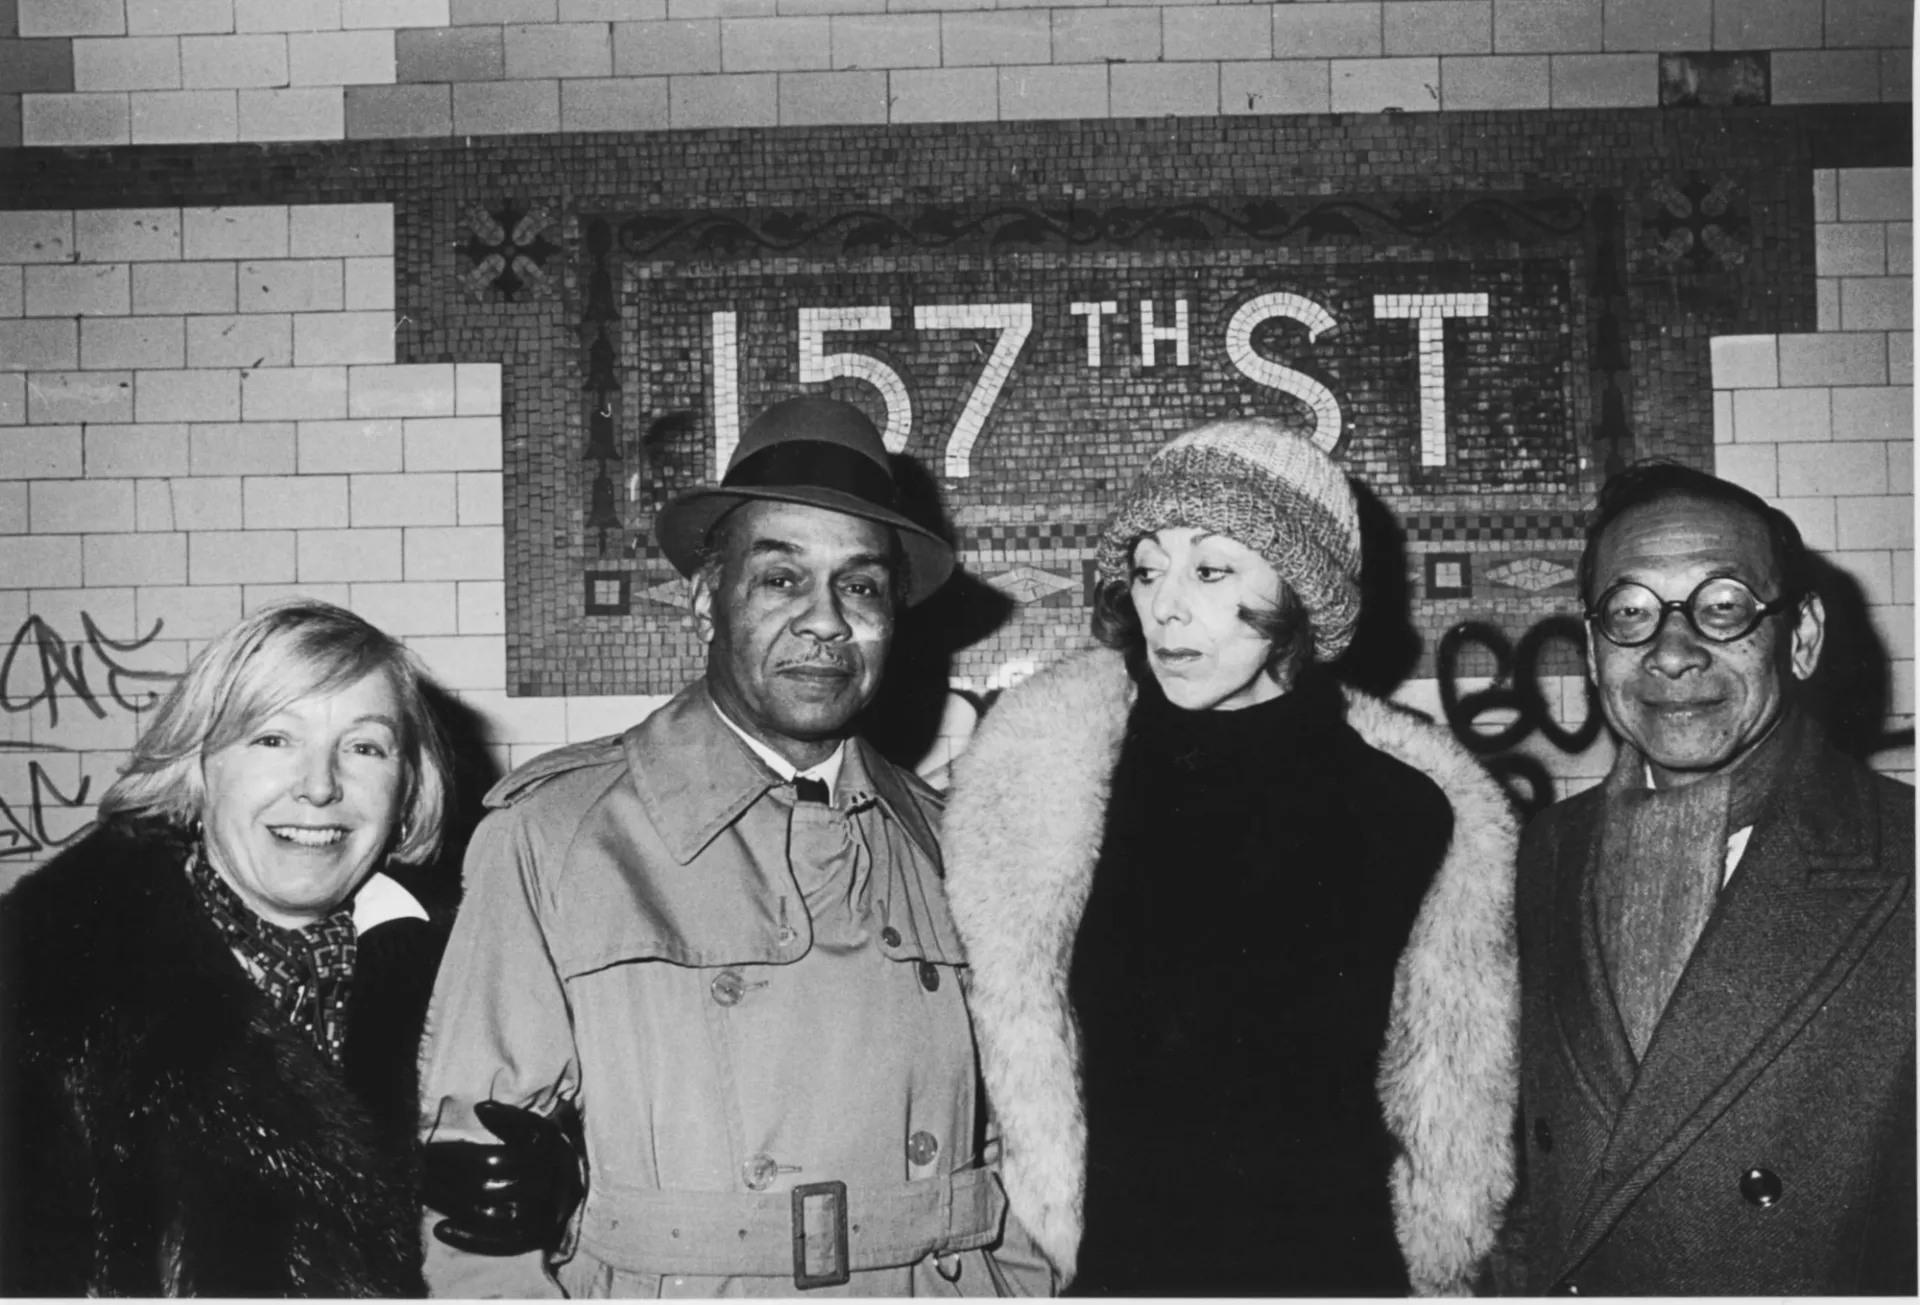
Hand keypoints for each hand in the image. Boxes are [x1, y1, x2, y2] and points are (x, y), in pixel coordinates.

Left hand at [423, 1098, 585, 1255]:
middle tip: (419, 1172)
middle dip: (446, 1179)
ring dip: (450, 1205)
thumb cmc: (548, 1149)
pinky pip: (498, 1242)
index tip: (429, 1151)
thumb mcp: (537, 1127)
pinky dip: (467, 1238)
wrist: (578, 1184)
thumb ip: (511, 1118)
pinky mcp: (536, 1237)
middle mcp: (547, 1184)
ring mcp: (541, 1214)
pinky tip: (440, 1228)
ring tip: (423, 1193)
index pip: (493, 1159)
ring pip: (488, 1213)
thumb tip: (481, 1108)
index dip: (457, 1156)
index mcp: (546, 1153)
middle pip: (485, 1186)